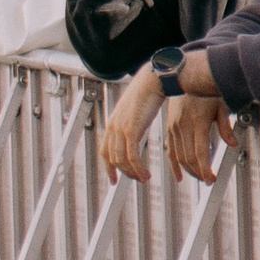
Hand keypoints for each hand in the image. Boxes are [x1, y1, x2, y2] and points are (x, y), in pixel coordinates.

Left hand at [100, 66, 167, 183]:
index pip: (105, 150)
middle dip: (124, 172)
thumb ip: (133, 120)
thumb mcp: (136, 108)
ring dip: (133, 172)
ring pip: (121, 160)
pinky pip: (132, 156)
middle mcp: (113, 127)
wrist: (154, 79)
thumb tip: (137, 125)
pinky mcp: (131, 130)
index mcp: (113, 122)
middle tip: (138, 178)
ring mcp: (120, 129)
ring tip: (144, 178)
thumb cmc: (149, 90)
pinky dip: (138, 168)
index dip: (109, 167)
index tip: (114, 180)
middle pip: (113, 158)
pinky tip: (146, 174)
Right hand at [162, 92, 235, 181]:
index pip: (200, 152)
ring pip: (179, 156)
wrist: (185, 77)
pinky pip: (170, 151)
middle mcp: (183, 126)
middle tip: (209, 179)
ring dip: (189, 170)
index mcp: (197, 121)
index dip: (205, 168)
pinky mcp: (169, 128)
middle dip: (199, 172)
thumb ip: (226, 127)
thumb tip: (233, 144)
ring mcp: (174, 128)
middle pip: (189, 157)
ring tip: (200, 176)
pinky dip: (174, 165)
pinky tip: (179, 176)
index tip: (210, 178)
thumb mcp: (221, 105)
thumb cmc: (206, 89)